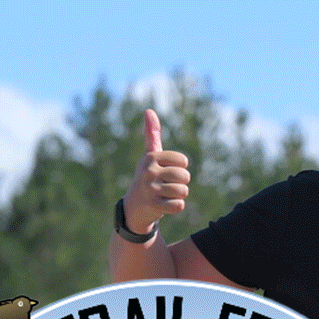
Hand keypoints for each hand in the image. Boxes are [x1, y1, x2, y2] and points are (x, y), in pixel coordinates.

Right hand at [122, 109, 190, 233]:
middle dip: (182, 183)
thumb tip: (148, 111)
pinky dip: (176, 206)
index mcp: (151, 157)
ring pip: (183, 191)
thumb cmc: (147, 176)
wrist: (134, 206)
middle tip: (169, 185)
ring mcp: (150, 189)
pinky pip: (179, 205)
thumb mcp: (149, 155)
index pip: (183, 161)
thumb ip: (152, 134)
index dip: (181, 168)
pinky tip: (166, 204)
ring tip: (167, 195)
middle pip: (184, 176)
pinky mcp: (153, 206)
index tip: (168, 171)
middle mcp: (149, 171)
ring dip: (179, 195)